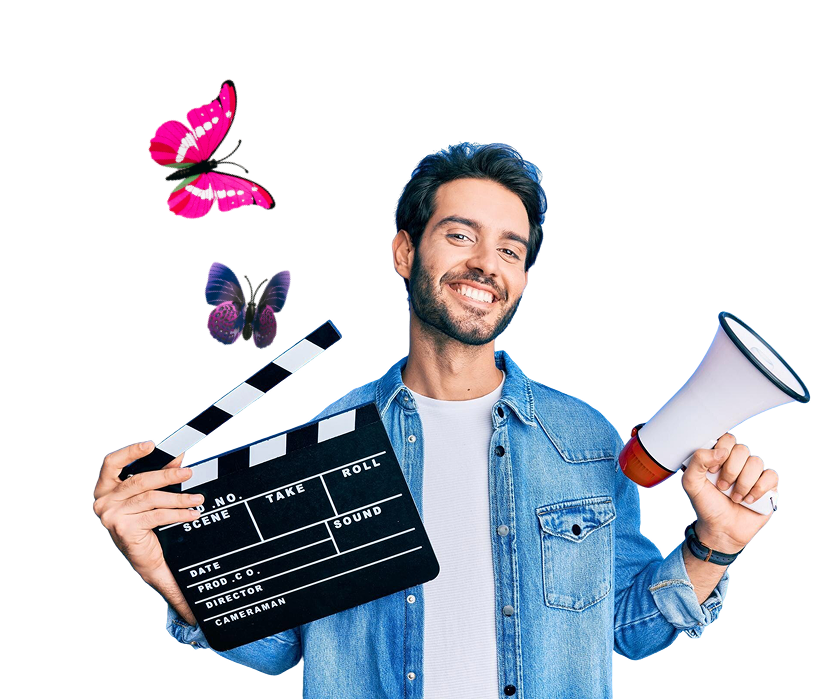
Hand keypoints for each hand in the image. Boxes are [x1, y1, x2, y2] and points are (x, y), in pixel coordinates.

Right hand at [94, 441, 203, 577]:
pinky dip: (177, 513)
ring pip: (151, 499)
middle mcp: (104, 501)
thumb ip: (159, 476)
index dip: (130, 452)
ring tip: (197, 498)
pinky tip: (191, 513)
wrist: (141, 556)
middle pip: (139, 481)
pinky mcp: (124, 529)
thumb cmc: (141, 522)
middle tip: (188, 472)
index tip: (150, 445)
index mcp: (105, 488)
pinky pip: (157, 516)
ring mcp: (112, 516)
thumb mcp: (146, 496)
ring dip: (178, 498)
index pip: (111, 463)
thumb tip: (178, 459)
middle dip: (168, 475)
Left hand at [680, 433, 777, 552]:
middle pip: (742, 449)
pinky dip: (758, 489)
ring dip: (743, 483)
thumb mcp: (692, 483)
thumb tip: (721, 451)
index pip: (727, 439)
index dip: (720, 453)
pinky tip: (748, 500)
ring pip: (756, 462)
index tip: (712, 472)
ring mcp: (754, 473)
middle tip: (722, 487)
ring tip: (735, 497)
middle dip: (731, 471)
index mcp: (720, 457)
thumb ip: (698, 460)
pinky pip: (771, 475)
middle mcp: (738, 462)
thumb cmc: (706, 505)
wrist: (721, 529)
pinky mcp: (768, 485)